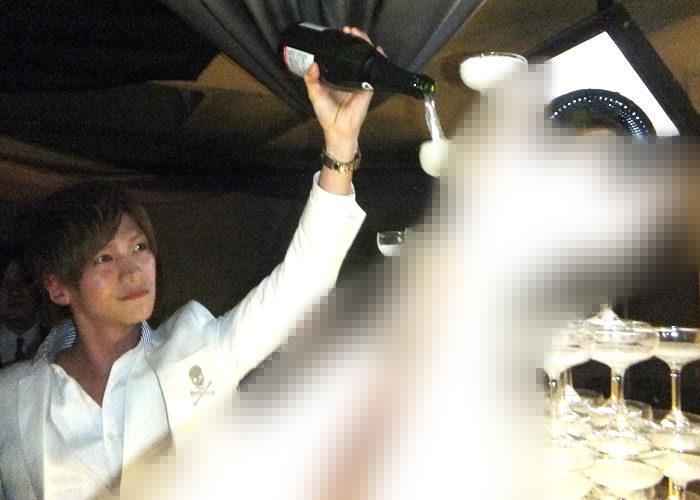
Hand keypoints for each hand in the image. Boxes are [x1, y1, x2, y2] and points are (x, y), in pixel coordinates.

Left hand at [303, 26, 385, 160]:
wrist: (338, 129)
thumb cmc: (326, 114)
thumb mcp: (315, 94)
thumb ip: (311, 80)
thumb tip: (312, 64)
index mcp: (338, 76)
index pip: (342, 57)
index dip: (342, 44)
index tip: (339, 34)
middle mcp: (350, 76)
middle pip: (355, 54)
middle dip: (354, 40)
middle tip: (349, 30)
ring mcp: (361, 81)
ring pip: (365, 59)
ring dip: (365, 45)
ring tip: (359, 34)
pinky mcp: (368, 87)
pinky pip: (374, 71)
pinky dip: (378, 59)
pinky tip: (377, 50)